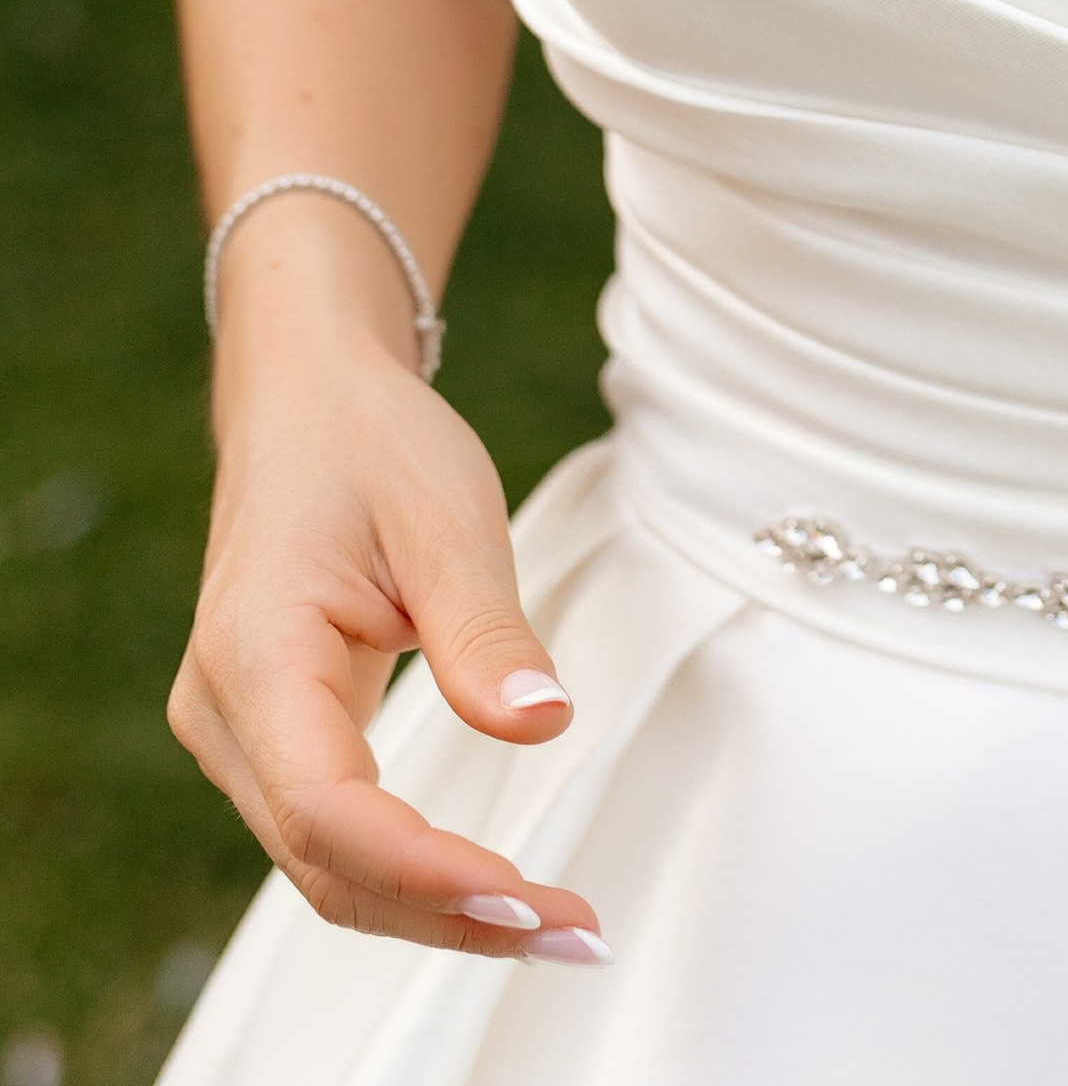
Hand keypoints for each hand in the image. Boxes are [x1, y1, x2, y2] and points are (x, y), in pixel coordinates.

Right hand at [169, 335, 609, 958]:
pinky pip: (334, 835)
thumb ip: (486, 630)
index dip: (423, 868)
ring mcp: (240, 734)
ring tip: (552, 927)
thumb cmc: (369, 445)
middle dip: (448, 914)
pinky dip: (411, 873)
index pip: (327, 807)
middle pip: (326, 862)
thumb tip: (543, 724)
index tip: (522, 895)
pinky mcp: (273, 740)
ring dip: (434, 910)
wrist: (307, 403)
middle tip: (572, 932)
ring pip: (327, 866)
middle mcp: (226, 713)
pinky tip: (489, 891)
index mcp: (255, 653)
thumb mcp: (447, 516)